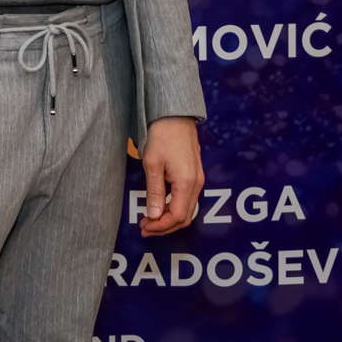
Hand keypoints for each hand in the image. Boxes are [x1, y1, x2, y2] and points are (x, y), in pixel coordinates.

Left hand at [138, 116, 202, 236]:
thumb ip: (154, 192)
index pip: (176, 217)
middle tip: (144, 227)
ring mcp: (197, 179)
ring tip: (149, 218)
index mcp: (186, 183)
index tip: (144, 226)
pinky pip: (187, 199)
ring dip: (168, 218)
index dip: (160, 226)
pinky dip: (173, 207)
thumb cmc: (162, 135)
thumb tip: (153, 215)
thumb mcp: (152, 164)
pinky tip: (159, 205)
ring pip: (186, 209)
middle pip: (184, 217)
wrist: (175, 115)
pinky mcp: (195, 174)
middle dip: (164, 226)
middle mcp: (196, 184)